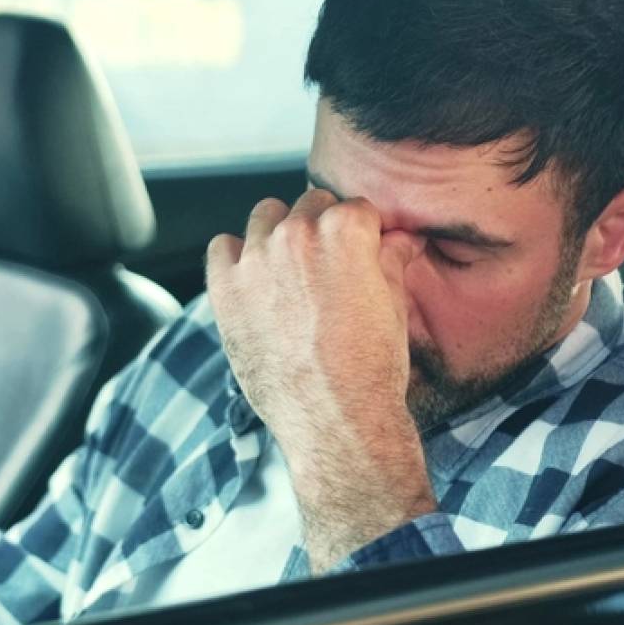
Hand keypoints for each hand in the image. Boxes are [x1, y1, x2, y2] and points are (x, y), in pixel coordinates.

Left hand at [205, 190, 435, 571]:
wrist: (333, 419)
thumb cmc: (370, 368)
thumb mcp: (392, 306)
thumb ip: (391, 260)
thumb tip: (401, 239)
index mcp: (344, 231)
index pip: (355, 207)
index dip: (362, 232)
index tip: (361, 251)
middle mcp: (296, 235)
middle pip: (309, 205)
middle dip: (322, 228)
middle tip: (327, 268)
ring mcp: (256, 259)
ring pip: (265, 216)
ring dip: (279, 234)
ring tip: (290, 273)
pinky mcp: (225, 287)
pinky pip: (221, 247)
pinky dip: (236, 256)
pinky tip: (254, 281)